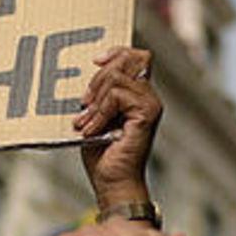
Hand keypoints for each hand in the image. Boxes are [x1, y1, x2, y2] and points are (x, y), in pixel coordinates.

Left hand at [74, 47, 159, 208]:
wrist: (112, 182)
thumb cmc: (103, 155)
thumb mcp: (95, 115)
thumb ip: (98, 94)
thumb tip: (88, 72)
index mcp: (137, 95)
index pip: (135, 56)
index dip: (116, 52)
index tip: (95, 61)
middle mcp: (148, 97)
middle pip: (127, 59)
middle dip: (97, 79)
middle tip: (84, 106)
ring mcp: (150, 104)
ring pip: (116, 77)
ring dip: (95, 101)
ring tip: (86, 124)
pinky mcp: (147, 114)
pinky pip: (117, 95)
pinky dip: (99, 112)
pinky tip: (92, 130)